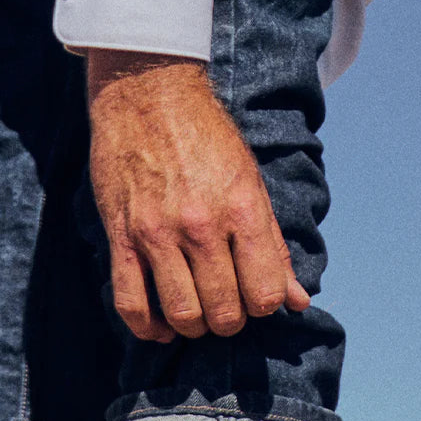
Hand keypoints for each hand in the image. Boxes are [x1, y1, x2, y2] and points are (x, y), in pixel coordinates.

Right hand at [86, 51, 310, 342]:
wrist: (148, 92)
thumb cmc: (207, 138)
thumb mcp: (252, 184)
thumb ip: (274, 247)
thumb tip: (298, 301)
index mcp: (242, 210)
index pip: (265, 294)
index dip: (263, 306)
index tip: (254, 296)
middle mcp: (202, 225)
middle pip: (224, 312)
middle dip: (230, 321)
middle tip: (226, 308)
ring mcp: (158, 233)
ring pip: (182, 314)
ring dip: (194, 327)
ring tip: (197, 315)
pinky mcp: (122, 236)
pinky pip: (131, 303)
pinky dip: (148, 328)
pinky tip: (161, 327)